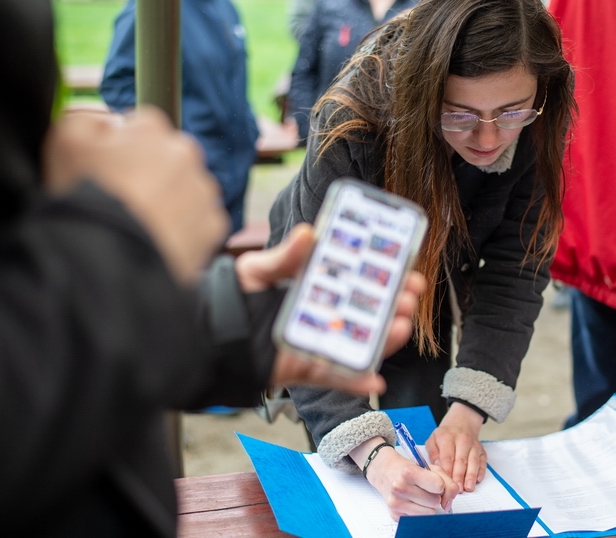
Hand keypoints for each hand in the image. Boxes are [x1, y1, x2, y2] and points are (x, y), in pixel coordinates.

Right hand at [43, 107, 227, 284]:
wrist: (109, 257)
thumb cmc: (84, 198)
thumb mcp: (65, 144)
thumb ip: (88, 121)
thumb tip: (109, 124)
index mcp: (152, 129)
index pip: (142, 127)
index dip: (123, 149)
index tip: (111, 171)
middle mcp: (186, 154)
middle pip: (169, 159)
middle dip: (151, 174)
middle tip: (125, 201)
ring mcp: (203, 190)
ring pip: (187, 191)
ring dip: (170, 202)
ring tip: (141, 225)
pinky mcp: (214, 225)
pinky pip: (200, 224)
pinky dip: (184, 231)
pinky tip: (158, 241)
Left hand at [234, 223, 425, 394]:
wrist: (205, 335)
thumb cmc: (231, 300)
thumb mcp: (257, 270)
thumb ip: (283, 256)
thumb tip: (309, 233)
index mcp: (316, 292)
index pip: (357, 283)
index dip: (383, 276)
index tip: (405, 267)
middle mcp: (322, 319)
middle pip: (367, 314)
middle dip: (394, 304)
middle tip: (411, 293)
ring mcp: (317, 346)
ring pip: (360, 345)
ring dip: (386, 339)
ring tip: (401, 325)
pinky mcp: (305, 371)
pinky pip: (335, 379)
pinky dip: (356, 383)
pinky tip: (376, 380)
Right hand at [350, 437, 458, 518]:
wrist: (387, 473)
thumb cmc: (412, 470)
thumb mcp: (432, 469)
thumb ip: (448, 484)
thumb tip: (448, 505)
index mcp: (409, 472)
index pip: (439, 486)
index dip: (440, 485)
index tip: (434, 482)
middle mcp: (399, 487)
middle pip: (435, 502)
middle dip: (434, 496)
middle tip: (424, 489)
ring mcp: (395, 502)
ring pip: (428, 513)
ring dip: (428, 506)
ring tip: (419, 495)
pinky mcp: (394, 514)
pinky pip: (418, 519)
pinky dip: (419, 511)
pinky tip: (411, 501)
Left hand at [426, 402, 486, 492]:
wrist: (461, 423)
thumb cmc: (445, 436)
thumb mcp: (433, 440)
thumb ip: (433, 452)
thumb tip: (437, 465)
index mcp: (448, 437)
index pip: (448, 456)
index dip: (447, 470)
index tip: (445, 482)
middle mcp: (463, 440)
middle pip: (461, 460)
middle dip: (459, 476)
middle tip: (457, 489)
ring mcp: (474, 445)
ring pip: (473, 461)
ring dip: (471, 475)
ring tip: (468, 487)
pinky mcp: (482, 450)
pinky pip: (483, 461)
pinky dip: (481, 471)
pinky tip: (478, 480)